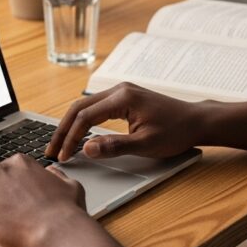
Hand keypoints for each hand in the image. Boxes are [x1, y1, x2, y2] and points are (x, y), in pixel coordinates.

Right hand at [45, 82, 202, 161]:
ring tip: (60, 145)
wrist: (195, 121)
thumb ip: (114, 146)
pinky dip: (82, 121)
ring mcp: (121, 92)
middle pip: (79, 108)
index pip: (85, 117)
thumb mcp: (146, 144)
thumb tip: (86, 148)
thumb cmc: (175, 132)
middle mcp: (119, 90)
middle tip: (51, 151)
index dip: (71, 137)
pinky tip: (77, 135)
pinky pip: (95, 108)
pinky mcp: (124, 98)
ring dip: (71, 125)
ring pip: (85, 106)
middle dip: (63, 130)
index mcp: (122, 98)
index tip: (64, 156)